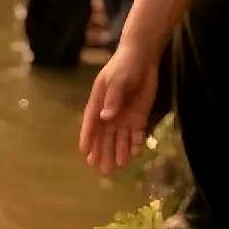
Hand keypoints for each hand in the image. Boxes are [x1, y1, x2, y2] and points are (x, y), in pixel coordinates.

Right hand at [79, 46, 158, 172]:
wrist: (142, 59)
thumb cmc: (124, 65)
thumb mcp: (117, 79)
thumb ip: (113, 98)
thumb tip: (105, 117)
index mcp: (99, 103)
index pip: (91, 123)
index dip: (88, 138)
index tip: (85, 153)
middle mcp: (109, 114)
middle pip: (105, 136)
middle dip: (104, 152)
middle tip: (103, 170)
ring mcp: (124, 117)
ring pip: (120, 139)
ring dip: (119, 152)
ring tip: (119, 166)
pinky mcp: (138, 117)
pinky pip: (136, 134)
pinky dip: (136, 143)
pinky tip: (136, 152)